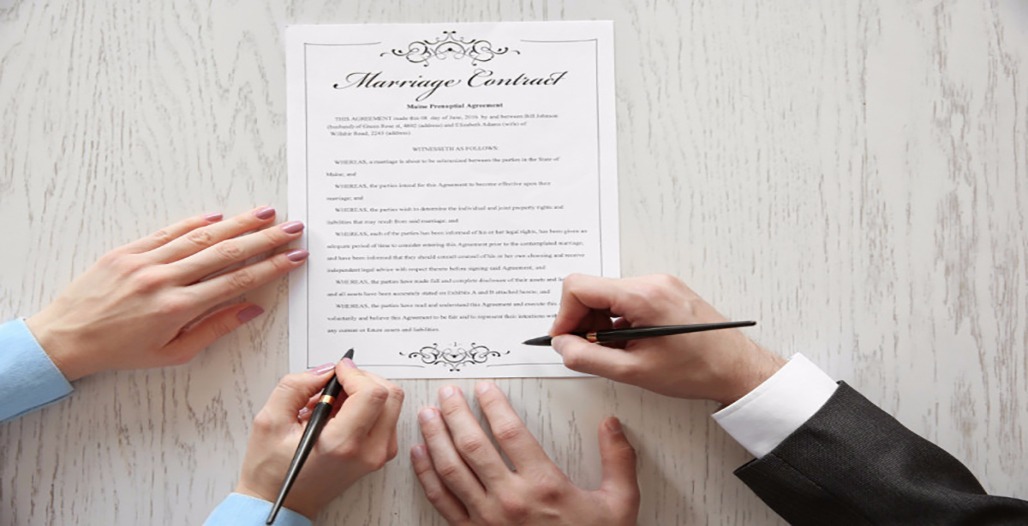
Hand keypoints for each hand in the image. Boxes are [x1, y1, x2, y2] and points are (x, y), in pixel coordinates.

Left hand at [25, 207, 307, 380]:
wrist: (66, 338)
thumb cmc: (120, 351)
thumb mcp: (173, 353)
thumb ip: (215, 328)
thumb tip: (252, 308)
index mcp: (179, 308)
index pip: (237, 280)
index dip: (271, 267)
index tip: (294, 257)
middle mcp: (164, 279)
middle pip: (226, 252)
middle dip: (265, 238)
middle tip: (292, 228)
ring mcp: (145, 261)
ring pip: (201, 236)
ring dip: (237, 223)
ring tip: (265, 212)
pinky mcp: (127, 251)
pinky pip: (168, 232)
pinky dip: (194, 222)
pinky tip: (218, 216)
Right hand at [235, 359, 403, 518]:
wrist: (283, 502)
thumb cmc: (273, 470)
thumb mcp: (270, 420)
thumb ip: (296, 386)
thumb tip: (325, 370)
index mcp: (341, 444)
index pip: (372, 394)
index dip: (355, 373)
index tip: (337, 370)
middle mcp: (368, 452)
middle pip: (390, 395)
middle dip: (363, 379)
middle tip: (335, 384)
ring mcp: (378, 455)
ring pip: (391, 404)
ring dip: (365, 392)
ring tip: (333, 402)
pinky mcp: (380, 455)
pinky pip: (387, 417)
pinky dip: (368, 406)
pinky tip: (341, 414)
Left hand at [412, 382, 638, 525]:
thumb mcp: (619, 503)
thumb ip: (618, 460)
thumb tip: (612, 425)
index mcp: (544, 487)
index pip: (510, 432)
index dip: (493, 405)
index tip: (484, 388)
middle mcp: (510, 501)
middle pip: (472, 445)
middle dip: (455, 413)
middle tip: (448, 392)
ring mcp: (487, 520)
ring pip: (451, 469)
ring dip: (436, 437)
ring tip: (428, 414)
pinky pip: (442, 501)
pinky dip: (426, 475)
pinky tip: (419, 455)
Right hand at [550, 274, 784, 404]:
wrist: (736, 369)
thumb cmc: (696, 370)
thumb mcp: (634, 371)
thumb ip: (588, 357)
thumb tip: (561, 346)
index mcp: (642, 295)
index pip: (579, 287)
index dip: (564, 316)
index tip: (564, 340)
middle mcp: (651, 281)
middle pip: (592, 289)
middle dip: (582, 321)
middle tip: (588, 351)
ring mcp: (660, 284)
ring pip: (608, 295)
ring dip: (600, 323)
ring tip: (615, 352)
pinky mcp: (666, 291)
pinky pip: (627, 299)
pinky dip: (618, 320)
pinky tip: (629, 344)